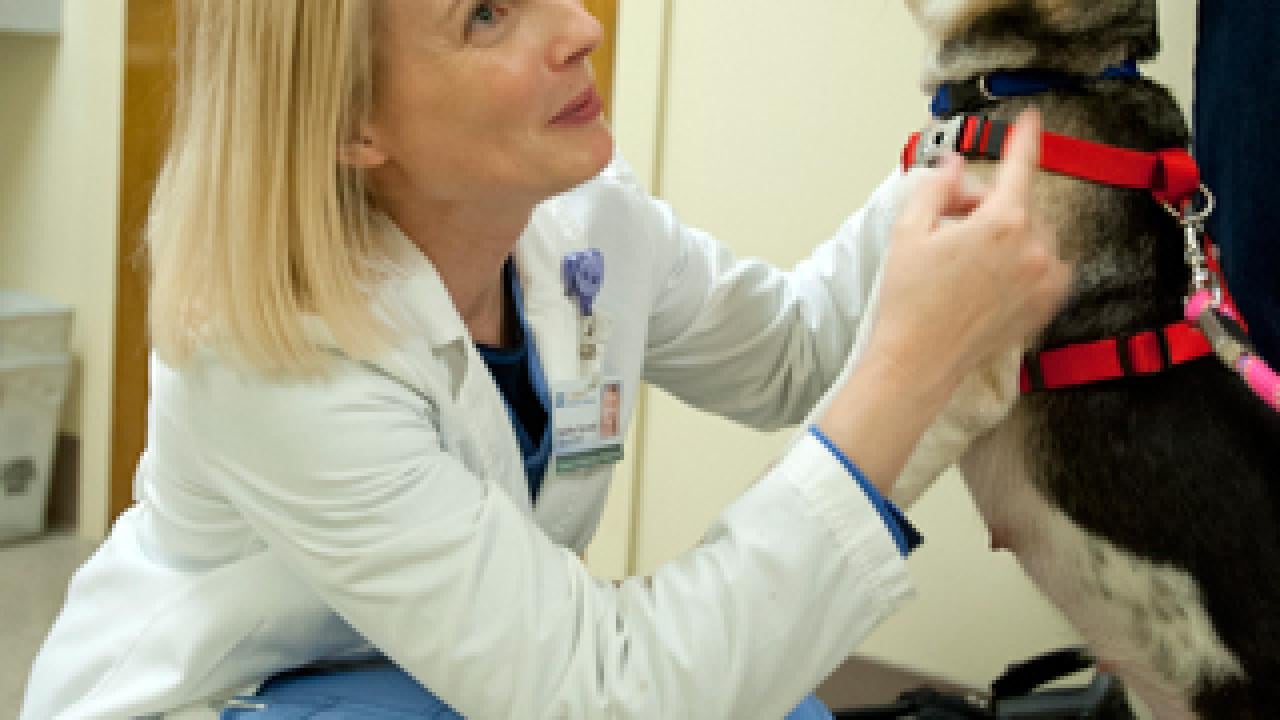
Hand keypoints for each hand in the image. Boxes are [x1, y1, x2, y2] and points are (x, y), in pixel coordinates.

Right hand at [870, 109, 1068, 390]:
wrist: (918, 361)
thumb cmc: (909, 302)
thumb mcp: (908, 231)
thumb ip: (937, 187)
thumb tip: (955, 167)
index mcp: (1002, 223)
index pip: (1020, 166)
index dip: (1024, 138)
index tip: (1031, 120)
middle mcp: (1033, 249)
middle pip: (1018, 205)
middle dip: (987, 208)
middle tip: (950, 228)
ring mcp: (1044, 279)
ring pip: (1032, 235)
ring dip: (1006, 237)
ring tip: (964, 263)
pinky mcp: (1045, 305)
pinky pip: (1044, 266)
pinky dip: (1023, 263)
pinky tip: (987, 280)